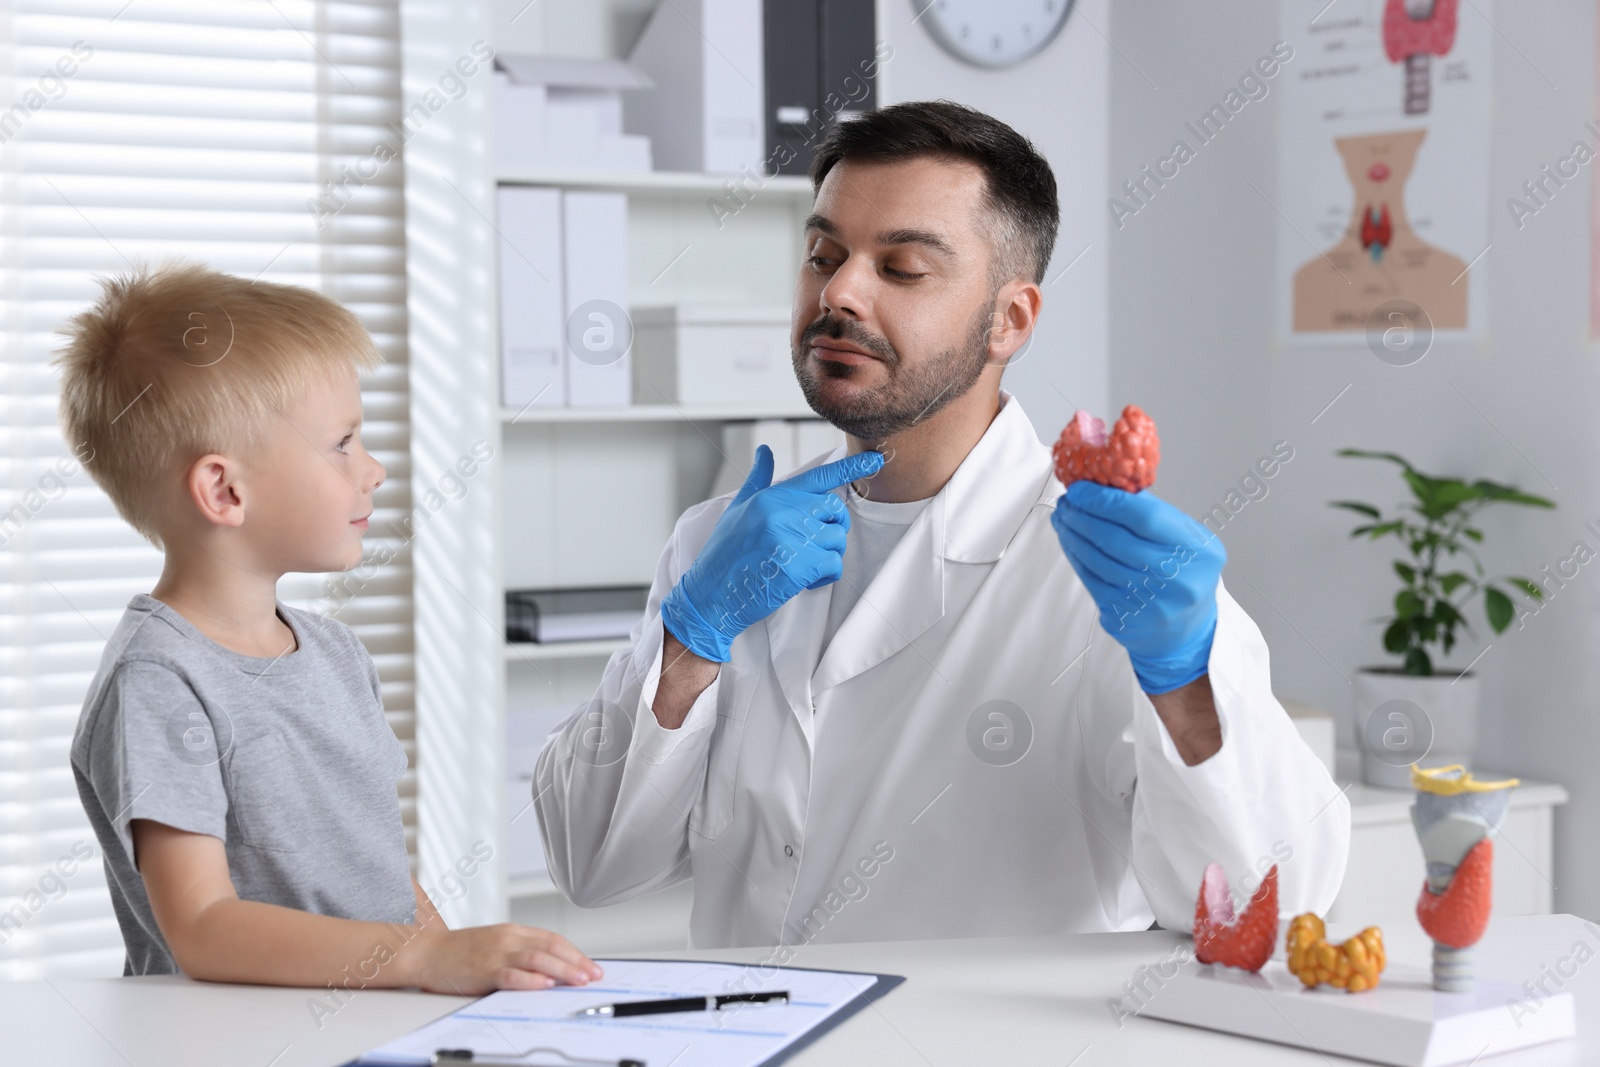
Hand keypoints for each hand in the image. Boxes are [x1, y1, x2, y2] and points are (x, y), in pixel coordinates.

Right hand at [410, 923, 602, 994]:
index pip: (552, 940)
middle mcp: (508, 939)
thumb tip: (552, 969)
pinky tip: (544, 985)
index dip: (575, 953)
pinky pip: (511, 974)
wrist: (426, 952)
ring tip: (579, 980)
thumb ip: (521, 952)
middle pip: (550, 948)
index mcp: (514, 931)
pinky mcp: (483, 969)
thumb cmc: (461, 952)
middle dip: (576, 962)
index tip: (591, 966)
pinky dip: (530, 980)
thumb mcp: (496, 944)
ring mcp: (496, 953)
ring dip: (562, 970)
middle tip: (594, 975)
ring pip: (536, 959)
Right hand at [660, 445, 884, 661]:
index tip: (875, 460)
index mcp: (771, 497)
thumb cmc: (723, 554)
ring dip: (826, 555)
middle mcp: (783, 512)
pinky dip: (824, 576)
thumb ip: (758, 480)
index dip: (851, 468)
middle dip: (831, 527)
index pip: (819, 477)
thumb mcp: (737, 510)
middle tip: (811, 544)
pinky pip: (833, 565)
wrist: (710, 595)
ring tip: (801, 565)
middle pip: (835, 509)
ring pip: (837, 539)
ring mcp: (792, 538)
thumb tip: (764, 452)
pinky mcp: (798, 565)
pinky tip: (803, 580)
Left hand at [1050, 481, 1224, 693]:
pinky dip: (1076, 557)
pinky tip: (1070, 542)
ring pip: (1097, 560)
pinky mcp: (1124, 617)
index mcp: (1198, 551)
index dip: (1106, 501)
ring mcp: (1149, 602)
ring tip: (1063, 518)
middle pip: (1115, 539)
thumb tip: (1106, 486)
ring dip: (1073, 535)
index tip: (1082, 489)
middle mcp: (1176, 578)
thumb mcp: (1186, 539)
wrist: (1186, 631)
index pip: (1145, 517)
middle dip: (1083, 515)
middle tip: (1067, 502)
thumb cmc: (1184, 574)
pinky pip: (1091, 580)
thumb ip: (1152, 512)